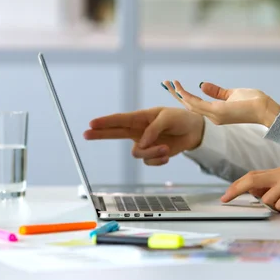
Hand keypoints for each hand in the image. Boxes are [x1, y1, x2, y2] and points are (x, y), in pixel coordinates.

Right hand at [84, 107, 204, 165]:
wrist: (193, 132)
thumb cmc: (180, 119)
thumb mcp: (168, 118)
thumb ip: (153, 129)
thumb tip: (141, 143)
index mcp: (141, 117)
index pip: (120, 120)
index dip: (105, 122)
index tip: (92, 123)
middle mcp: (139, 130)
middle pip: (115, 133)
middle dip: (101, 133)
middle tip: (86, 134)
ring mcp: (144, 143)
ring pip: (137, 153)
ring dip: (151, 153)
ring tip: (165, 148)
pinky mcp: (152, 154)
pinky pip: (148, 162)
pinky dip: (158, 159)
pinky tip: (167, 153)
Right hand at [161, 80, 279, 126]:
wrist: (266, 109)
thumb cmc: (253, 102)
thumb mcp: (232, 94)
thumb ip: (217, 92)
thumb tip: (202, 85)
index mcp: (216, 113)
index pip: (196, 105)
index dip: (184, 96)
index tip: (175, 85)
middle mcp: (212, 117)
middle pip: (189, 106)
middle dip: (176, 94)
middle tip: (166, 83)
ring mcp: (214, 116)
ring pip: (190, 105)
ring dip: (178, 94)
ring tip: (169, 83)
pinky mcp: (217, 112)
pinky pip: (197, 104)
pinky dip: (186, 96)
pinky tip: (180, 89)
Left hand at [221, 167, 279, 215]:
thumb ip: (272, 191)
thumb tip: (251, 193)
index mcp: (279, 173)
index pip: (252, 176)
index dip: (237, 185)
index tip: (225, 196)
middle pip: (252, 180)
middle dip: (236, 190)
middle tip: (225, 199)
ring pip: (267, 200)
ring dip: (279, 209)